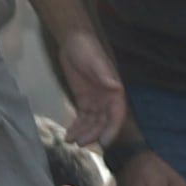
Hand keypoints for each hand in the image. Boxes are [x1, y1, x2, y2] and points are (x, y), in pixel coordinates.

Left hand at [52, 30, 127, 150]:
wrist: (73, 42)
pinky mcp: (84, 100)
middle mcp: (107, 99)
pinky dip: (77, 127)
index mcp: (115, 92)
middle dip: (93, 134)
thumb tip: (115, 86)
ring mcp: (96, 101)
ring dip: (83, 133)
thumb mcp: (95, 61)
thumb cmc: (87, 49)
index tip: (105, 142)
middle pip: (103, 122)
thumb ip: (104, 74)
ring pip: (92, 123)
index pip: (117, 115)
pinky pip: (83, 118)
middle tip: (80, 143)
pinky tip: (69, 134)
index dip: (112, 129)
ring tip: (70, 140)